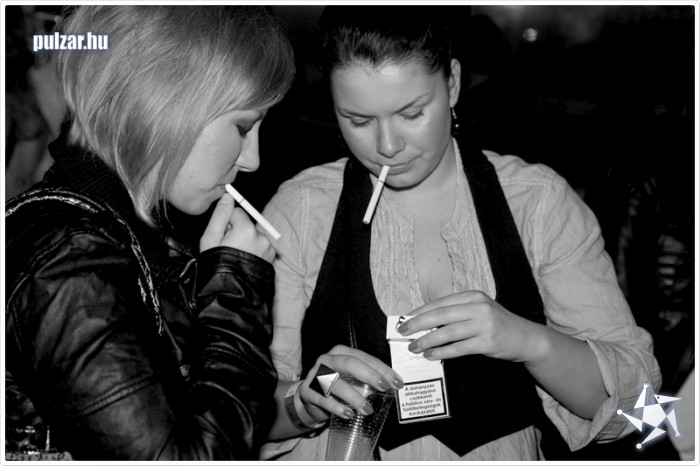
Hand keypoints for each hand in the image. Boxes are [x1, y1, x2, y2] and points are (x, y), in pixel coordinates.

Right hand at [200, 194, 274, 261]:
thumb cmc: (216, 266)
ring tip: (236, 258)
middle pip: (247, 225)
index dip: (226, 223)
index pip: (237, 213)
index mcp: (247, 229)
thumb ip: (220, 215)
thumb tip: (227, 196)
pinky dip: (254, 252)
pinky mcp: (272, 259)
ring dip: (246, 243)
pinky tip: (244, 263)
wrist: (230, 295)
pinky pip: (261, 248)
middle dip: (238, 233)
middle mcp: (262, 236)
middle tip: (227, 249)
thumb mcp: (210, 239)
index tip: (221, 238)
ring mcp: (269, 249)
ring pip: (254, 237)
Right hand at [297, 345, 402, 422]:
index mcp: (341, 352)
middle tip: (384, 387)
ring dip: (354, 397)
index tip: (396, 381)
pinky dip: (337, 407)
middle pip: (350, 364)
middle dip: (370, 375)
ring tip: (368, 410)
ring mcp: (316, 374)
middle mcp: (327, 360)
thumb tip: (392, 386)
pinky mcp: (308, 391)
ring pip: (337, 383)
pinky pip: (324, 399)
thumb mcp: (352, 379)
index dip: (382, 369)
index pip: (364, 358)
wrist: (310, 399)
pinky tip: (349, 414)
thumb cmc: (337, 386)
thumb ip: (368, 379)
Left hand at [397, 291, 546, 362]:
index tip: (406, 319)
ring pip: (447, 332)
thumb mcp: (478, 310)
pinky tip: (431, 355)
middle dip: (418, 324)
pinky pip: (458, 348)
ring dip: (427, 341)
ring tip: (414, 347)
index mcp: (472, 296)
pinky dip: (442, 352)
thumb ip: (456, 312)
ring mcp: (484, 324)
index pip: (440, 302)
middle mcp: (478, 307)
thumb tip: (425, 321)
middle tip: (403, 331)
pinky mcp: (487, 342)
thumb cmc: (496, 324)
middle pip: (441, 315)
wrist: (525, 337)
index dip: (420, 311)